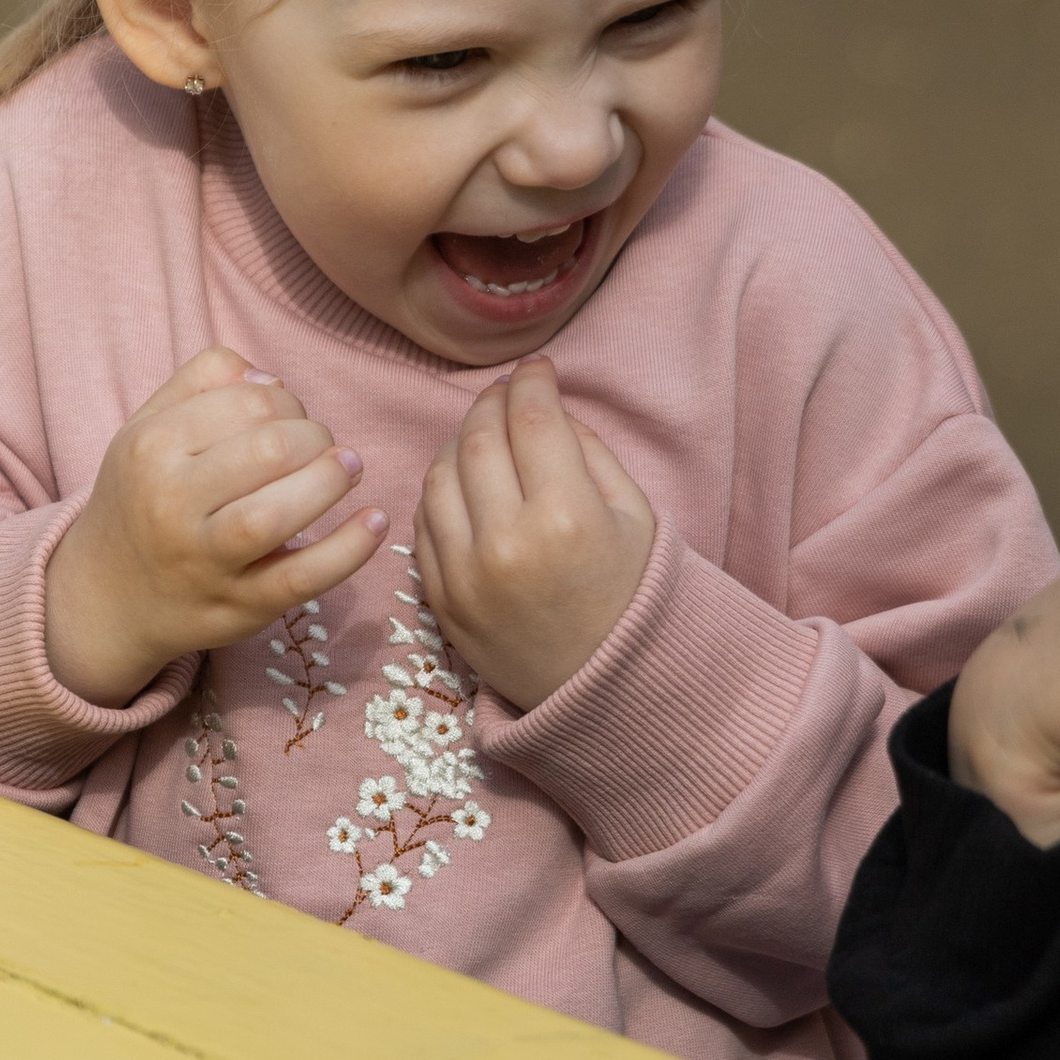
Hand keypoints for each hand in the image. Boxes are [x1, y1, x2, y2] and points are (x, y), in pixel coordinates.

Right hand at [44, 347, 386, 708]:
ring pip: (278, 513)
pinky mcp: (240, 607)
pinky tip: (374, 520)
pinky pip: (301, 579)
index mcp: (152, 447)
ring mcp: (206, 561)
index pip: (248, 400)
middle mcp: (172, 503)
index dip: (286, 401)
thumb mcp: (144, 429)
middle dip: (315, 436)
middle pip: (270, 448)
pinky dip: (349, 549)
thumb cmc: (139, 500)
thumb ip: (199, 384)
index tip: (289, 418)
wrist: (106, 599)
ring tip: (348, 470)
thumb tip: (270, 378)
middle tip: (320, 446)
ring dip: (330, 480)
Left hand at [413, 358, 655, 715]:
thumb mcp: (635, 516)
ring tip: (484, 435)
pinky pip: (424, 522)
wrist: (603, 688)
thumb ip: (589, 451)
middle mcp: (507, 542)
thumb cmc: (629, 595)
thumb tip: (544, 405)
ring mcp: (465, 575)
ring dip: (460, 442)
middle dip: (492, 404)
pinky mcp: (441, 600)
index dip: (532, 384)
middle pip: (479, 440)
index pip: (533, 420)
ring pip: (440, 475)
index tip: (537, 371)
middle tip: (507, 395)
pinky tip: (464, 481)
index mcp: (566, 517)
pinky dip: (440, 490)